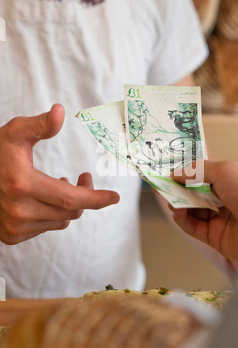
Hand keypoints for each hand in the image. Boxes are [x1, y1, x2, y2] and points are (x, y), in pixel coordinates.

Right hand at [0, 104, 119, 244]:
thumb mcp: (15, 133)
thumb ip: (40, 125)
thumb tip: (61, 111)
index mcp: (22, 184)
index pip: (72, 199)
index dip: (97, 198)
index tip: (115, 197)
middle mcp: (19, 211)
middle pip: (70, 211)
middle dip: (85, 196)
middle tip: (85, 178)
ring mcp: (14, 227)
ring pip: (61, 221)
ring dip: (67, 204)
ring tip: (58, 183)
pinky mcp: (11, 236)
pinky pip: (46, 228)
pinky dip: (51, 214)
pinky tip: (42, 199)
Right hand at [171, 160, 237, 265]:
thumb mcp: (225, 171)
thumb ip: (198, 170)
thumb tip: (177, 173)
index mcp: (230, 182)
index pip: (204, 177)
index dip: (187, 173)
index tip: (171, 170)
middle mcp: (224, 200)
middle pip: (195, 194)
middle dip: (179, 188)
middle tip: (164, 184)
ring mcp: (219, 219)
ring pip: (192, 210)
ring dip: (179, 203)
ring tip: (170, 198)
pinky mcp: (214, 237)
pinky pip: (193, 227)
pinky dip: (183, 219)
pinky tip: (178, 211)